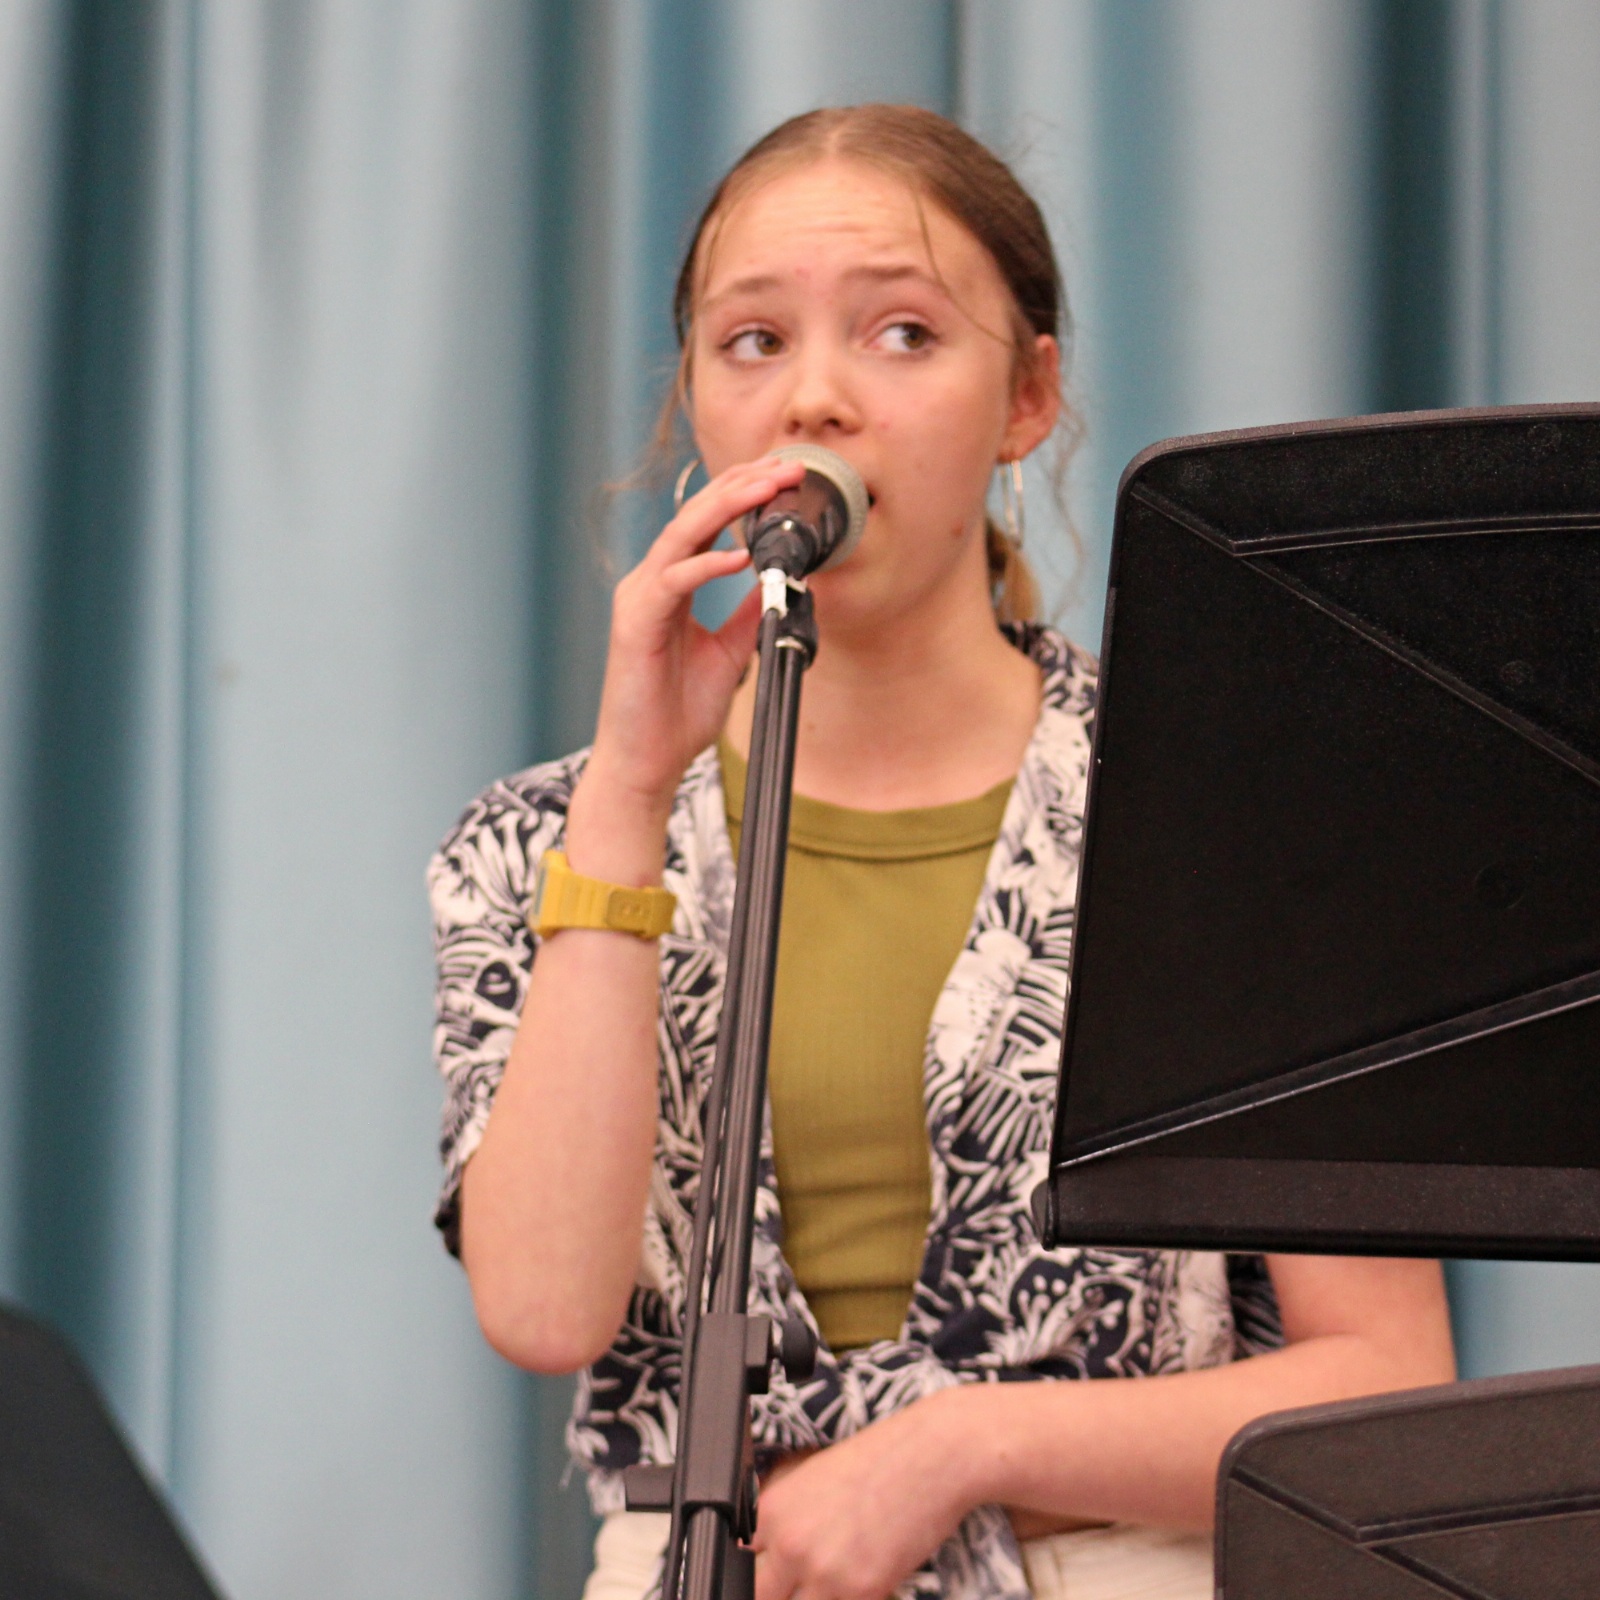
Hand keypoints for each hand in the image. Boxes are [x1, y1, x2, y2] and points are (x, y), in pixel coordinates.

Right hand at [574, 456, 805, 850]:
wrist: (647, 763)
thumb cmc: (677, 713)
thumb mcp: (730, 653)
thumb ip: (749, 612)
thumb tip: (782, 580)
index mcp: (670, 586)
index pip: (707, 524)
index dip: (744, 495)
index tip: (787, 476)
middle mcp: (651, 583)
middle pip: (695, 516)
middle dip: (742, 485)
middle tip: (788, 466)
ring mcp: (639, 600)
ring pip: (681, 536)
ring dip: (727, 507)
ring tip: (767, 487)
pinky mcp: (635, 624)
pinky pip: (672, 582)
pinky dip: (705, 564)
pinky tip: (740, 554)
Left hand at [751, 1394, 974, 1599]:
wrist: (932, 1455)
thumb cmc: (879, 1460)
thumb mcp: (812, 1480)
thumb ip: (782, 1521)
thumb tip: (763, 1553)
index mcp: (772, 1511)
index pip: (739, 1565)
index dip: (759, 1574)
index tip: (775, 1575)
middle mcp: (791, 1544)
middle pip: (762, 1596)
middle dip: (780, 1592)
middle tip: (803, 1581)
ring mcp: (825, 1573)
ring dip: (812, 1597)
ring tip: (834, 1578)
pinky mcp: (863, 1591)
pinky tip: (861, 1582)